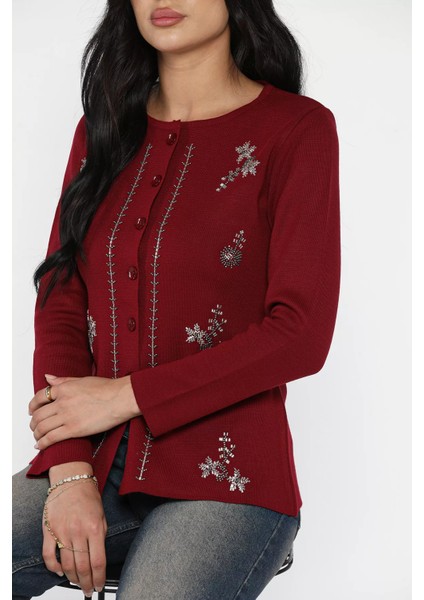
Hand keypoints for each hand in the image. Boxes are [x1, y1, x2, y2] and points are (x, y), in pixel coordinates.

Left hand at [29, 374, 140, 449]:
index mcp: (64, 388)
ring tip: (38, 437)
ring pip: (42, 427)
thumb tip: (48, 377)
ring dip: (36, 434)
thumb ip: (63, 380)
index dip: (33, 406)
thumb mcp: (82, 380)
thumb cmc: (107, 389)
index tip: (32, 411)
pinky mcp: (73, 430)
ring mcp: (67, 416)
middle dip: (33, 423)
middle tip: (34, 427)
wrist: (120, 398)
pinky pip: (51, 438)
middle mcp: (62, 402)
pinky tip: (40, 446)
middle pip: (38, 415)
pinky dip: (42, 443)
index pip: (39, 397)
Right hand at [43, 462, 106, 595]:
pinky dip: (54, 567)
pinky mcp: (48, 531)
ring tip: (78, 584)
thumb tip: (99, 559)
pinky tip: (60, 572)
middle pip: (83, 567)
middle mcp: (78, 532)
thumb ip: (101, 537)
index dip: (100, 578)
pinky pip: (49, 555)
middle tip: (89, 590)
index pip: (98, 561)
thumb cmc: (88, 496)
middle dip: (87, 583)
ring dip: (73, 578)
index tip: (100, 586)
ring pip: (67, 564)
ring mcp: (61, 532)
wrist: (71, 480)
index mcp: (94, 528)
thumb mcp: (102, 516)